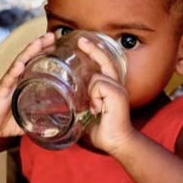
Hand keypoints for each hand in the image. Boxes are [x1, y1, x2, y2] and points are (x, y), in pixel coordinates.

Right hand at [0, 32, 55, 139]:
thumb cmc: (4, 121)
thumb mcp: (29, 120)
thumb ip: (44, 122)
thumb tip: (62, 126)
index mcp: (24, 84)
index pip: (37, 65)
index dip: (47, 54)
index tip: (60, 45)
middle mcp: (16, 80)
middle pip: (29, 59)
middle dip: (40, 46)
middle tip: (52, 35)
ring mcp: (7, 84)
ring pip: (19, 64)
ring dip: (29, 52)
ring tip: (39, 41)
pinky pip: (7, 80)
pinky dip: (14, 71)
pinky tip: (20, 64)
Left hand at [77, 35, 135, 153]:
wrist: (116, 142)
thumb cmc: (103, 130)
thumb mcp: (88, 112)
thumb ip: (82, 101)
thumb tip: (65, 101)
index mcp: (111, 87)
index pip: (104, 64)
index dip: (95, 52)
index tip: (83, 42)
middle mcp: (117, 84)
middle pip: (105, 60)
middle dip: (93, 49)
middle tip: (81, 40)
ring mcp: (118, 88)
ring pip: (96, 77)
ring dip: (90, 93)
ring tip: (94, 108)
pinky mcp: (117, 93)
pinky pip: (98, 85)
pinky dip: (94, 97)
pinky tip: (98, 109)